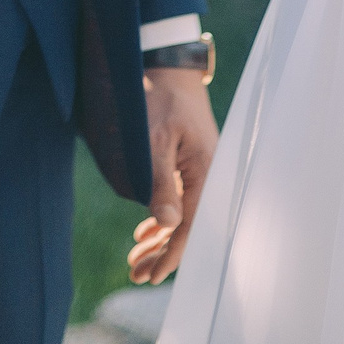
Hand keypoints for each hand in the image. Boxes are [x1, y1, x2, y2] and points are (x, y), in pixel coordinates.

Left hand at [128, 68, 217, 283]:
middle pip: (187, 226)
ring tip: (135, 261)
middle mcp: (208, 175)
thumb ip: (160, 183)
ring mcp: (199, 170)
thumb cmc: (161, 99)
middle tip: (135, 274)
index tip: (152, 276)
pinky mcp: (189, 163)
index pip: (191, 226)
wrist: (168, 66)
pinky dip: (162, 219)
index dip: (172, 254)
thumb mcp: (155, 140)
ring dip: (159, 239)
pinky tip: (145, 233)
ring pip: (182, 215)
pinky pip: (179, 199)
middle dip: (162, 253)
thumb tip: (166, 226)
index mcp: (206, 172)